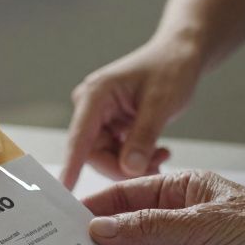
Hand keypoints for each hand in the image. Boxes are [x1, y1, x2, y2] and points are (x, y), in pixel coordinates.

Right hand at [61, 38, 203, 188]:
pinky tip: (157, 151)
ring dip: (133, 165)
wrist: (180, 55)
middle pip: (94, 154)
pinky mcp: (112, 125)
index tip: (64, 189)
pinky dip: (137, 158)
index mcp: (96, 95)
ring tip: (160, 156)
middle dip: (122, 168)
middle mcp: (92, 106)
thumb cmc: (170, 68)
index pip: (79, 138)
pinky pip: (117, 153)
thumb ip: (144, 137)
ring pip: (107, 157)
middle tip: (153, 169)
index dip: (71, 166)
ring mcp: (101, 117)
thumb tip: (130, 169)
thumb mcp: (161, 103)